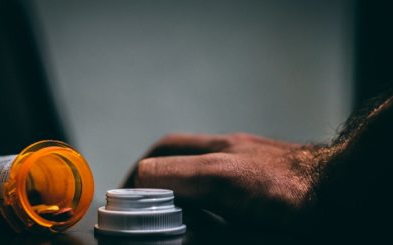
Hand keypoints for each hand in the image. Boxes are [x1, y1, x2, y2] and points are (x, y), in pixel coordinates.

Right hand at [122, 133, 319, 228]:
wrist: (352, 182)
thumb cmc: (309, 214)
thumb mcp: (254, 237)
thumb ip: (212, 235)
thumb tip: (182, 234)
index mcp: (221, 175)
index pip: (154, 172)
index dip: (134, 193)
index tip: (127, 212)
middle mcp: (224, 151)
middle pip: (164, 149)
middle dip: (143, 171)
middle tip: (135, 196)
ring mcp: (239, 143)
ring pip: (185, 144)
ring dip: (166, 164)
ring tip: (162, 192)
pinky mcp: (251, 144)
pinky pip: (206, 147)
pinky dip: (190, 163)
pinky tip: (198, 186)